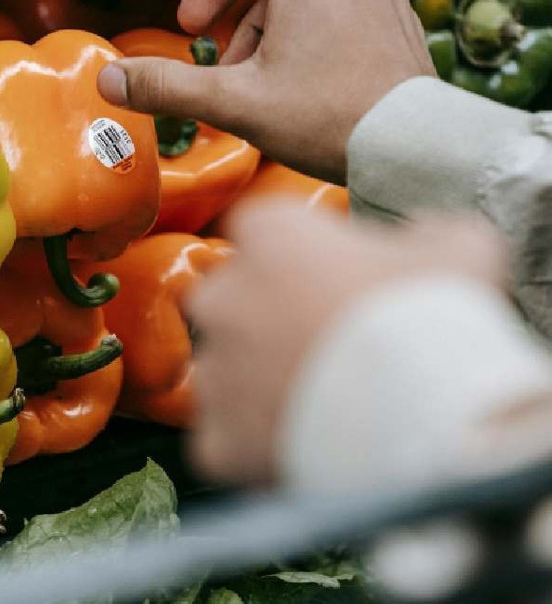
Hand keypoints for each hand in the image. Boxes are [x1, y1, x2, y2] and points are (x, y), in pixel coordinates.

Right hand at [97, 0, 435, 182]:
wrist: (415, 149)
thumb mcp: (234, 102)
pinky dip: (290, 22)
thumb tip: (110, 81)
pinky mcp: (387, 16)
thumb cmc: (332, 119)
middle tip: (190, 28)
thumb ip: (166, 86)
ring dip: (251, 13)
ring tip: (232, 63)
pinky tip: (276, 72)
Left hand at [186, 200, 506, 484]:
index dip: (300, 254)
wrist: (424, 418)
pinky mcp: (217, 436)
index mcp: (269, 236)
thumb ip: (427, 233)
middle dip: (268, 317)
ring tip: (321, 403)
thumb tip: (421, 238)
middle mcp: (223, 296)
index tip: (336, 278)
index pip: (264, 229)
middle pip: (233, 299)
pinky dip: (252, 442)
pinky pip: (224, 436)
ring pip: (224, 370)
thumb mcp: (458, 247)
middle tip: (328, 346)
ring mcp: (215, 369)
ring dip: (258, 382)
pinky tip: (299, 444)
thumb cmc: (434, 318)